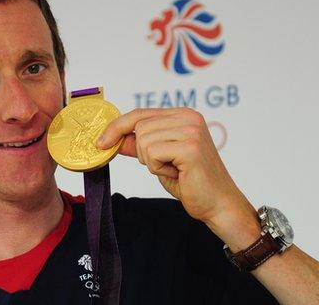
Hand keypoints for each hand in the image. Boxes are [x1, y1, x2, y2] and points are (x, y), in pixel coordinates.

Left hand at [97, 108, 260, 248]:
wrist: (216, 204)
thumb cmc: (190, 181)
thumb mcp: (158, 158)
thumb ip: (138, 145)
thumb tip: (112, 137)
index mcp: (183, 115)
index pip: (140, 114)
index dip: (117, 127)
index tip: (101, 141)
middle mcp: (189, 117)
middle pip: (138, 127)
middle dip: (142, 152)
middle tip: (165, 165)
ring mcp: (191, 130)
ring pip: (143, 140)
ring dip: (152, 162)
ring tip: (173, 169)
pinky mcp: (190, 147)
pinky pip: (152, 153)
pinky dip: (158, 168)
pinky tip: (177, 173)